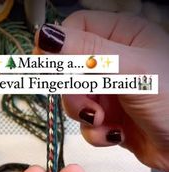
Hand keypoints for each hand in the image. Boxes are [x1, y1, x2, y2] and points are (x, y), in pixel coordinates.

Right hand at [35, 11, 168, 171]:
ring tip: (104, 122)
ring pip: (75, 100)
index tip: (49, 69)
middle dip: (74, 92)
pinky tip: (115, 135)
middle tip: (88, 106)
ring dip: (84, 116)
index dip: (58, 48)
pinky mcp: (110, 119)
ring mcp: (111, 92)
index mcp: (122, 36)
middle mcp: (114, 62)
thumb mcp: (130, 70)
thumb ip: (88, 53)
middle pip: (70, 70)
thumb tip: (45, 36)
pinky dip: (96, 133)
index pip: (75, 31)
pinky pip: (87, 124)